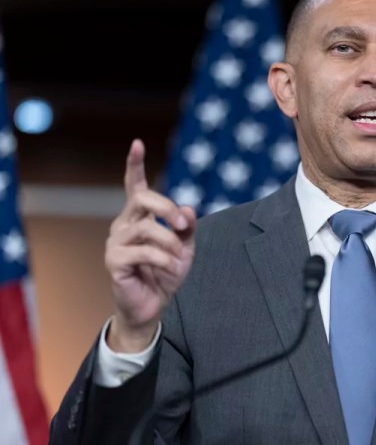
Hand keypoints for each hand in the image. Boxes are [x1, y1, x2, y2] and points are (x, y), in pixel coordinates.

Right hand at [104, 139, 195, 351]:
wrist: (153, 305)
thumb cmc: (166, 272)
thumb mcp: (185, 247)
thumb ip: (187, 227)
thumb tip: (188, 208)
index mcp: (139, 217)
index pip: (135, 186)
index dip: (135, 165)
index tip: (137, 143)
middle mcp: (124, 224)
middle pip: (143, 200)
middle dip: (167, 208)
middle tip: (183, 224)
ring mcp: (116, 242)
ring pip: (147, 229)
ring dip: (170, 242)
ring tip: (179, 258)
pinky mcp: (114, 262)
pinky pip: (143, 252)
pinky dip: (164, 259)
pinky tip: (171, 268)